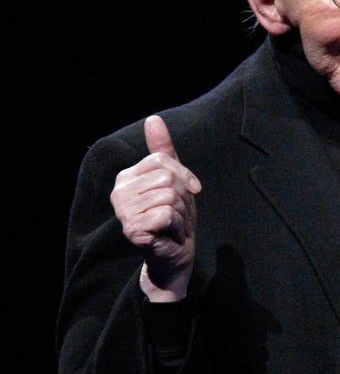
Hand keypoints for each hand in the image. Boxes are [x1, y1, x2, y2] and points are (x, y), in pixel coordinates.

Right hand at [110, 115, 201, 300]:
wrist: (174, 254)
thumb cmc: (174, 216)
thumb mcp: (173, 179)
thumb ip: (162, 150)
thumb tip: (153, 118)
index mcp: (127, 177)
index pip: (163, 160)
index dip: (183, 176)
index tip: (186, 192)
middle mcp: (119, 192)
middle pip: (167, 178)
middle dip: (183, 198)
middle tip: (176, 215)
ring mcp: (123, 212)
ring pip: (169, 195)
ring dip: (181, 214)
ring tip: (172, 225)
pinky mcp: (132, 229)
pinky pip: (168, 213)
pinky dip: (177, 226)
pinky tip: (169, 235)